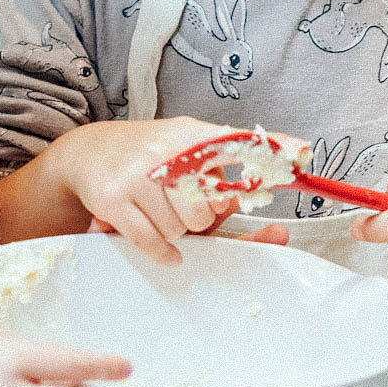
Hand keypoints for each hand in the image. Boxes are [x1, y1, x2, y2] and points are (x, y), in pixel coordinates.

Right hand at [52, 117, 269, 263]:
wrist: (86, 151)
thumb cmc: (147, 159)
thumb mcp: (184, 152)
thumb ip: (223, 176)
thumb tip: (268, 198)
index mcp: (190, 135)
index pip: (237, 141)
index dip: (272, 148)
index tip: (300, 154)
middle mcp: (165, 149)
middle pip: (207, 208)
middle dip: (197, 219)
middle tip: (178, 207)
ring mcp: (137, 173)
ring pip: (179, 228)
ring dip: (173, 231)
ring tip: (156, 213)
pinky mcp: (113, 197)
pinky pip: (152, 240)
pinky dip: (161, 250)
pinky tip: (163, 247)